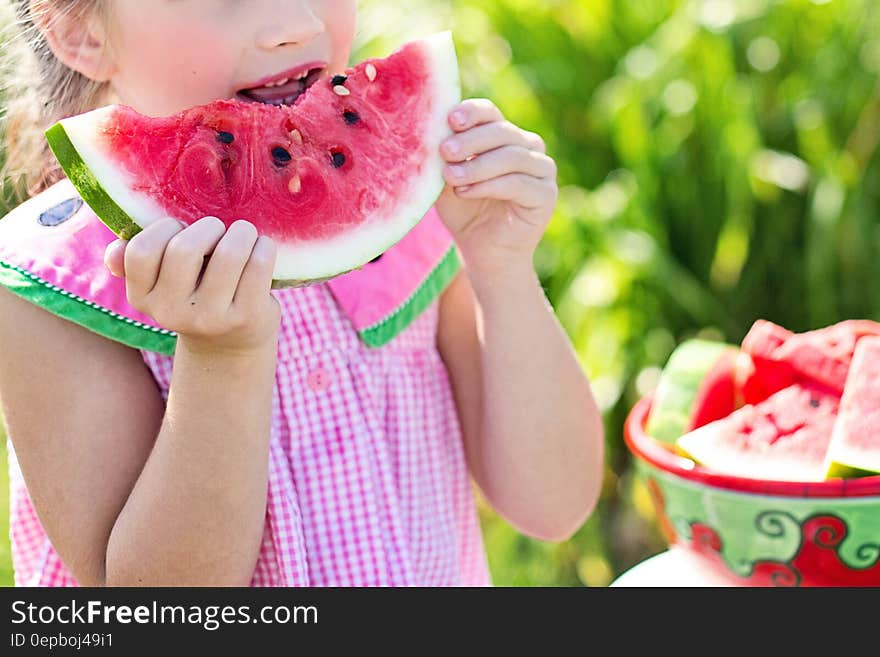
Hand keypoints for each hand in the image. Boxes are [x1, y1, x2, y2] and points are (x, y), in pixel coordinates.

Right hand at [103, 216, 280, 355]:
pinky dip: (264, 247)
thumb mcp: (161, 285)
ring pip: (229, 253)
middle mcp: (172, 313)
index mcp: (143, 298)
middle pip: (185, 249)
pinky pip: (258, 264)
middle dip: (208, 227)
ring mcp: (211, 318)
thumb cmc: (195, 296)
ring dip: (242, 232)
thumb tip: (114, 253)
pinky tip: (262, 249)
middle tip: (219, 231)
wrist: (230, 345)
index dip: (165, 228)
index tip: (182, 230)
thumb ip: (135, 263)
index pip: (141, 251)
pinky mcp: (247, 317)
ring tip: (244, 235)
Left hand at [435, 98, 557, 278]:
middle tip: (444, 151)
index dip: (472, 113)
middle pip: (501, 131)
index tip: (450, 120)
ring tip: (451, 177)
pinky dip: (489, 185)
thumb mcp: (447, 180)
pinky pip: (518, 182)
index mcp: (504, 136)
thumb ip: (444, 157)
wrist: (483, 253)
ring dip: (477, 166)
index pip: (490, 113)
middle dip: (470, 141)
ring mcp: (542, 170)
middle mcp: (528, 147)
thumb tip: (431, 130)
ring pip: (511, 156)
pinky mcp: (547, 194)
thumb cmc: (464, 212)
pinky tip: (465, 192)